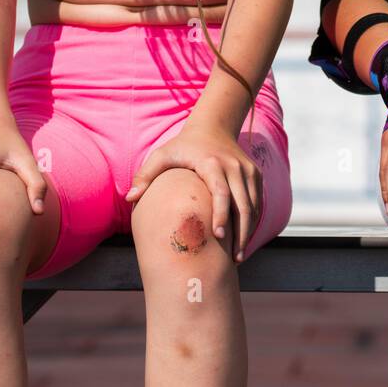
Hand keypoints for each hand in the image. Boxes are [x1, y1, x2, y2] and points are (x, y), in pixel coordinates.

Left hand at [125, 123, 261, 261]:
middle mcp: (234, 167)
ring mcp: (248, 172)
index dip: (222, 214)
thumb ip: (146, 175)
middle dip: (240, 233)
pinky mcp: (255, 176)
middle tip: (233, 259)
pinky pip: (257, 204)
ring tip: (238, 256)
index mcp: (212, 163)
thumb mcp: (162, 154)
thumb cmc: (183, 147)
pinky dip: (252, 224)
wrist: (213, 127)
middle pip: (243, 205)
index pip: (221, 192)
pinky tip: (243, 241)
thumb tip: (130, 198)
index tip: (219, 236)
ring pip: (253, 207)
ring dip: (248, 233)